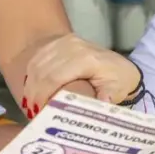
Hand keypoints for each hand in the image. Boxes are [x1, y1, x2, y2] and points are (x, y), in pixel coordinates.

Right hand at [23, 33, 140, 114]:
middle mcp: (73, 46)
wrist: (123, 67)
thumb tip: (101, 103)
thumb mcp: (117, 91)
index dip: (42, 94)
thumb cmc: (119, 81)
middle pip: (42, 70)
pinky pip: (38, 57)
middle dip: (33, 92)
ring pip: (37, 63)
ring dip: (31, 84)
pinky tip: (33, 88)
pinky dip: (33, 74)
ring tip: (31, 102)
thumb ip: (108, 97)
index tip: (38, 112)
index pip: (54, 76)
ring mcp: (65, 41)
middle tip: (31, 111)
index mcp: (86, 59)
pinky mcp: (60, 41)